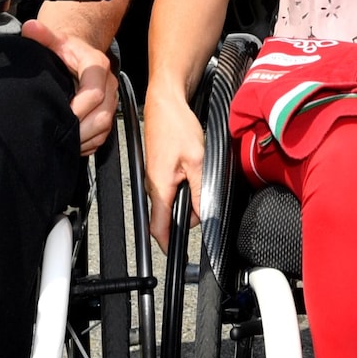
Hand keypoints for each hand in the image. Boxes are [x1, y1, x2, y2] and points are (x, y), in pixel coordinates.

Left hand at [22, 18, 117, 156]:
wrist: (81, 51)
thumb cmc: (67, 49)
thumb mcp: (56, 40)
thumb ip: (43, 35)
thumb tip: (29, 28)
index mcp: (97, 66)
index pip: (94, 92)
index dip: (78, 107)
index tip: (60, 114)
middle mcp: (108, 83)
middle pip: (103, 114)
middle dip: (81, 129)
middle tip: (59, 136)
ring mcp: (111, 99)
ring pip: (104, 126)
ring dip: (84, 138)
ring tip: (63, 141)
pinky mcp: (108, 111)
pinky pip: (103, 134)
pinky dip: (88, 143)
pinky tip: (71, 141)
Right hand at [142, 91, 205, 248]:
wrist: (166, 103)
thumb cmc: (177, 125)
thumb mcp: (198, 161)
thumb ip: (201, 191)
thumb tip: (204, 215)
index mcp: (159, 188)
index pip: (158, 228)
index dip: (169, 245)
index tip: (178, 255)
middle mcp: (152, 186)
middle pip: (169, 216)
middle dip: (188, 214)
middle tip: (203, 196)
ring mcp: (154, 177)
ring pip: (172, 200)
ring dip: (188, 196)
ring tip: (199, 174)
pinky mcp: (158, 168)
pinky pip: (171, 187)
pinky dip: (185, 184)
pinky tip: (193, 168)